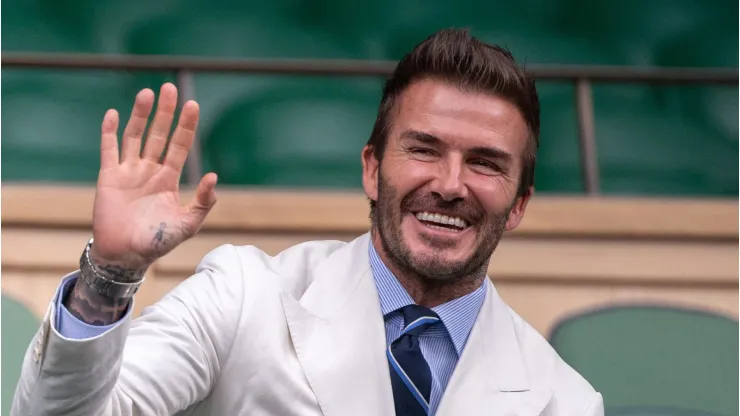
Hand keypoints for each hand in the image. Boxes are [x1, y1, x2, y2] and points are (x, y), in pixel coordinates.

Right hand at [90, 83, 217, 270]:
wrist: (126, 255)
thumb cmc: (158, 242)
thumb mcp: (187, 224)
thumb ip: (202, 202)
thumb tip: (214, 177)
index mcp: (169, 178)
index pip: (180, 145)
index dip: (186, 126)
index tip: (192, 104)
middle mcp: (150, 170)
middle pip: (158, 134)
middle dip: (165, 112)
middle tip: (170, 88)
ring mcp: (129, 171)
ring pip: (135, 136)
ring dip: (140, 115)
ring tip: (147, 93)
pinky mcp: (109, 176)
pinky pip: (109, 150)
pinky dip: (110, 132)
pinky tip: (114, 114)